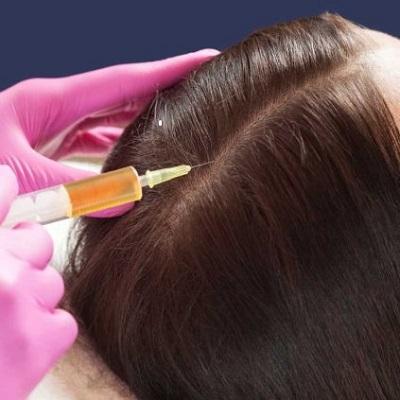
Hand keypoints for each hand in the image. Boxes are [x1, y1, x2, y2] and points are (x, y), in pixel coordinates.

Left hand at [0, 49, 218, 195]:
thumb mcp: (21, 177)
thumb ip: (74, 190)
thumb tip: (127, 201)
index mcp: (50, 101)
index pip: (123, 80)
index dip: (168, 70)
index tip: (205, 60)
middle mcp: (56, 108)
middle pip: (123, 93)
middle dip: (163, 89)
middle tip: (201, 90)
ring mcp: (53, 126)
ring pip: (110, 119)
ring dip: (143, 120)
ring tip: (176, 123)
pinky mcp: (49, 146)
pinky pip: (94, 142)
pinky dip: (118, 148)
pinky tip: (132, 156)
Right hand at [0, 165, 76, 399]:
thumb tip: (8, 194)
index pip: (0, 187)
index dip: (5, 187)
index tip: (9, 181)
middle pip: (37, 241)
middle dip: (22, 259)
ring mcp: (22, 300)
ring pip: (52, 281)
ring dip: (32, 301)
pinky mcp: (45, 338)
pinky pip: (62, 320)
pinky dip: (44, 332)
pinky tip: (14, 349)